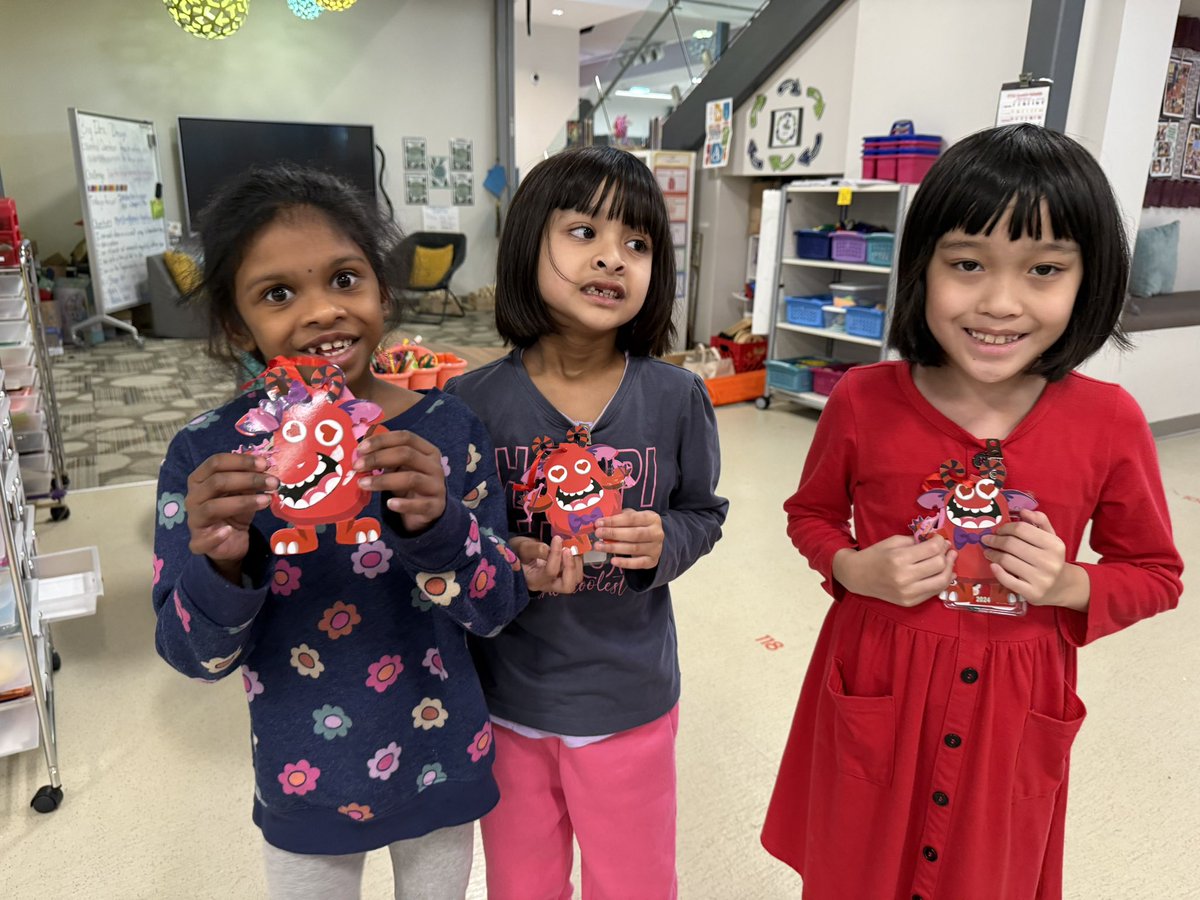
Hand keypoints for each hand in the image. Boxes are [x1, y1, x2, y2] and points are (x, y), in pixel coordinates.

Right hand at [185, 452, 276, 580]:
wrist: (231, 541)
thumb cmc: (235, 510)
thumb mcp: (244, 492)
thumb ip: (249, 480)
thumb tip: (264, 468)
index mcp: (200, 479)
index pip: (215, 463)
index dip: (240, 461)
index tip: (265, 464)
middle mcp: (193, 497)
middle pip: (216, 482)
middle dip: (248, 480)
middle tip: (273, 482)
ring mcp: (194, 520)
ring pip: (213, 507)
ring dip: (243, 502)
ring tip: (267, 500)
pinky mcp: (198, 542)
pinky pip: (204, 539)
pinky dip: (217, 535)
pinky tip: (230, 530)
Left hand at [355, 430, 445, 533]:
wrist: (429, 511)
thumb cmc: (410, 485)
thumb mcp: (400, 468)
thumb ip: (385, 460)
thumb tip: (358, 456)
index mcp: (427, 451)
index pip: (406, 437)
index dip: (382, 440)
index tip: (360, 449)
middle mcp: (435, 466)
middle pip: (407, 454)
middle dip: (378, 458)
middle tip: (357, 466)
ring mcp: (437, 486)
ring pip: (411, 478)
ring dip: (383, 481)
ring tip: (362, 484)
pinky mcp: (436, 506)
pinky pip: (419, 505)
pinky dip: (403, 504)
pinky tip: (389, 504)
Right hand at [511, 535, 583, 593]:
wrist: (519, 554)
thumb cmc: (518, 551)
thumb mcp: (522, 548)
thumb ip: (536, 549)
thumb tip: (551, 550)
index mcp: (534, 580)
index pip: (550, 572)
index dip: (556, 554)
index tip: (557, 539)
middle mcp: (547, 585)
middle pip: (567, 586)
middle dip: (571, 566)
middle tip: (568, 549)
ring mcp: (557, 582)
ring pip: (575, 581)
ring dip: (577, 564)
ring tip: (572, 548)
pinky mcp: (563, 576)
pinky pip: (576, 573)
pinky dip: (578, 562)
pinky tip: (573, 550)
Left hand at [593, 510, 663, 569]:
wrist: (654, 541)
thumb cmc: (639, 526)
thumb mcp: (634, 517)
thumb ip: (620, 517)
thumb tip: (601, 521)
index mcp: (652, 518)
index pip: (631, 518)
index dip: (614, 521)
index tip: (599, 522)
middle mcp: (656, 533)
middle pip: (634, 534)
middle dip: (613, 533)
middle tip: (598, 533)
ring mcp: (656, 548)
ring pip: (634, 548)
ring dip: (614, 548)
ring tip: (599, 546)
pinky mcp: (652, 561)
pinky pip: (638, 563)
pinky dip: (625, 563)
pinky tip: (613, 561)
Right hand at [834, 535, 956, 606]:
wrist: (858, 576)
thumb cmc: (875, 555)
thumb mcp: (893, 541)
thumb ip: (916, 541)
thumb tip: (939, 543)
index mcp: (899, 558)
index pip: (932, 549)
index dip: (941, 542)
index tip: (940, 539)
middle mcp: (904, 577)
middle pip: (939, 564)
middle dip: (946, 554)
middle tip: (947, 549)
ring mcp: (908, 593)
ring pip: (941, 581)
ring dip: (949, 569)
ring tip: (949, 560)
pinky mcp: (910, 602)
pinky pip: (934, 592)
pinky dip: (941, 582)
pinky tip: (943, 573)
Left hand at [982, 509, 1071, 605]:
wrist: (1062, 586)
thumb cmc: (1051, 558)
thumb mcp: (1051, 538)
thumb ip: (1040, 521)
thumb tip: (1023, 511)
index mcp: (1054, 545)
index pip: (1021, 529)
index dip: (1006, 528)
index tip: (999, 530)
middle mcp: (1049, 562)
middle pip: (1011, 544)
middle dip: (995, 540)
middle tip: (987, 539)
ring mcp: (1041, 579)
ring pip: (1006, 561)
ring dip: (993, 554)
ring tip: (988, 552)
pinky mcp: (1032, 593)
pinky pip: (1008, 580)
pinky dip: (997, 571)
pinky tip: (993, 565)